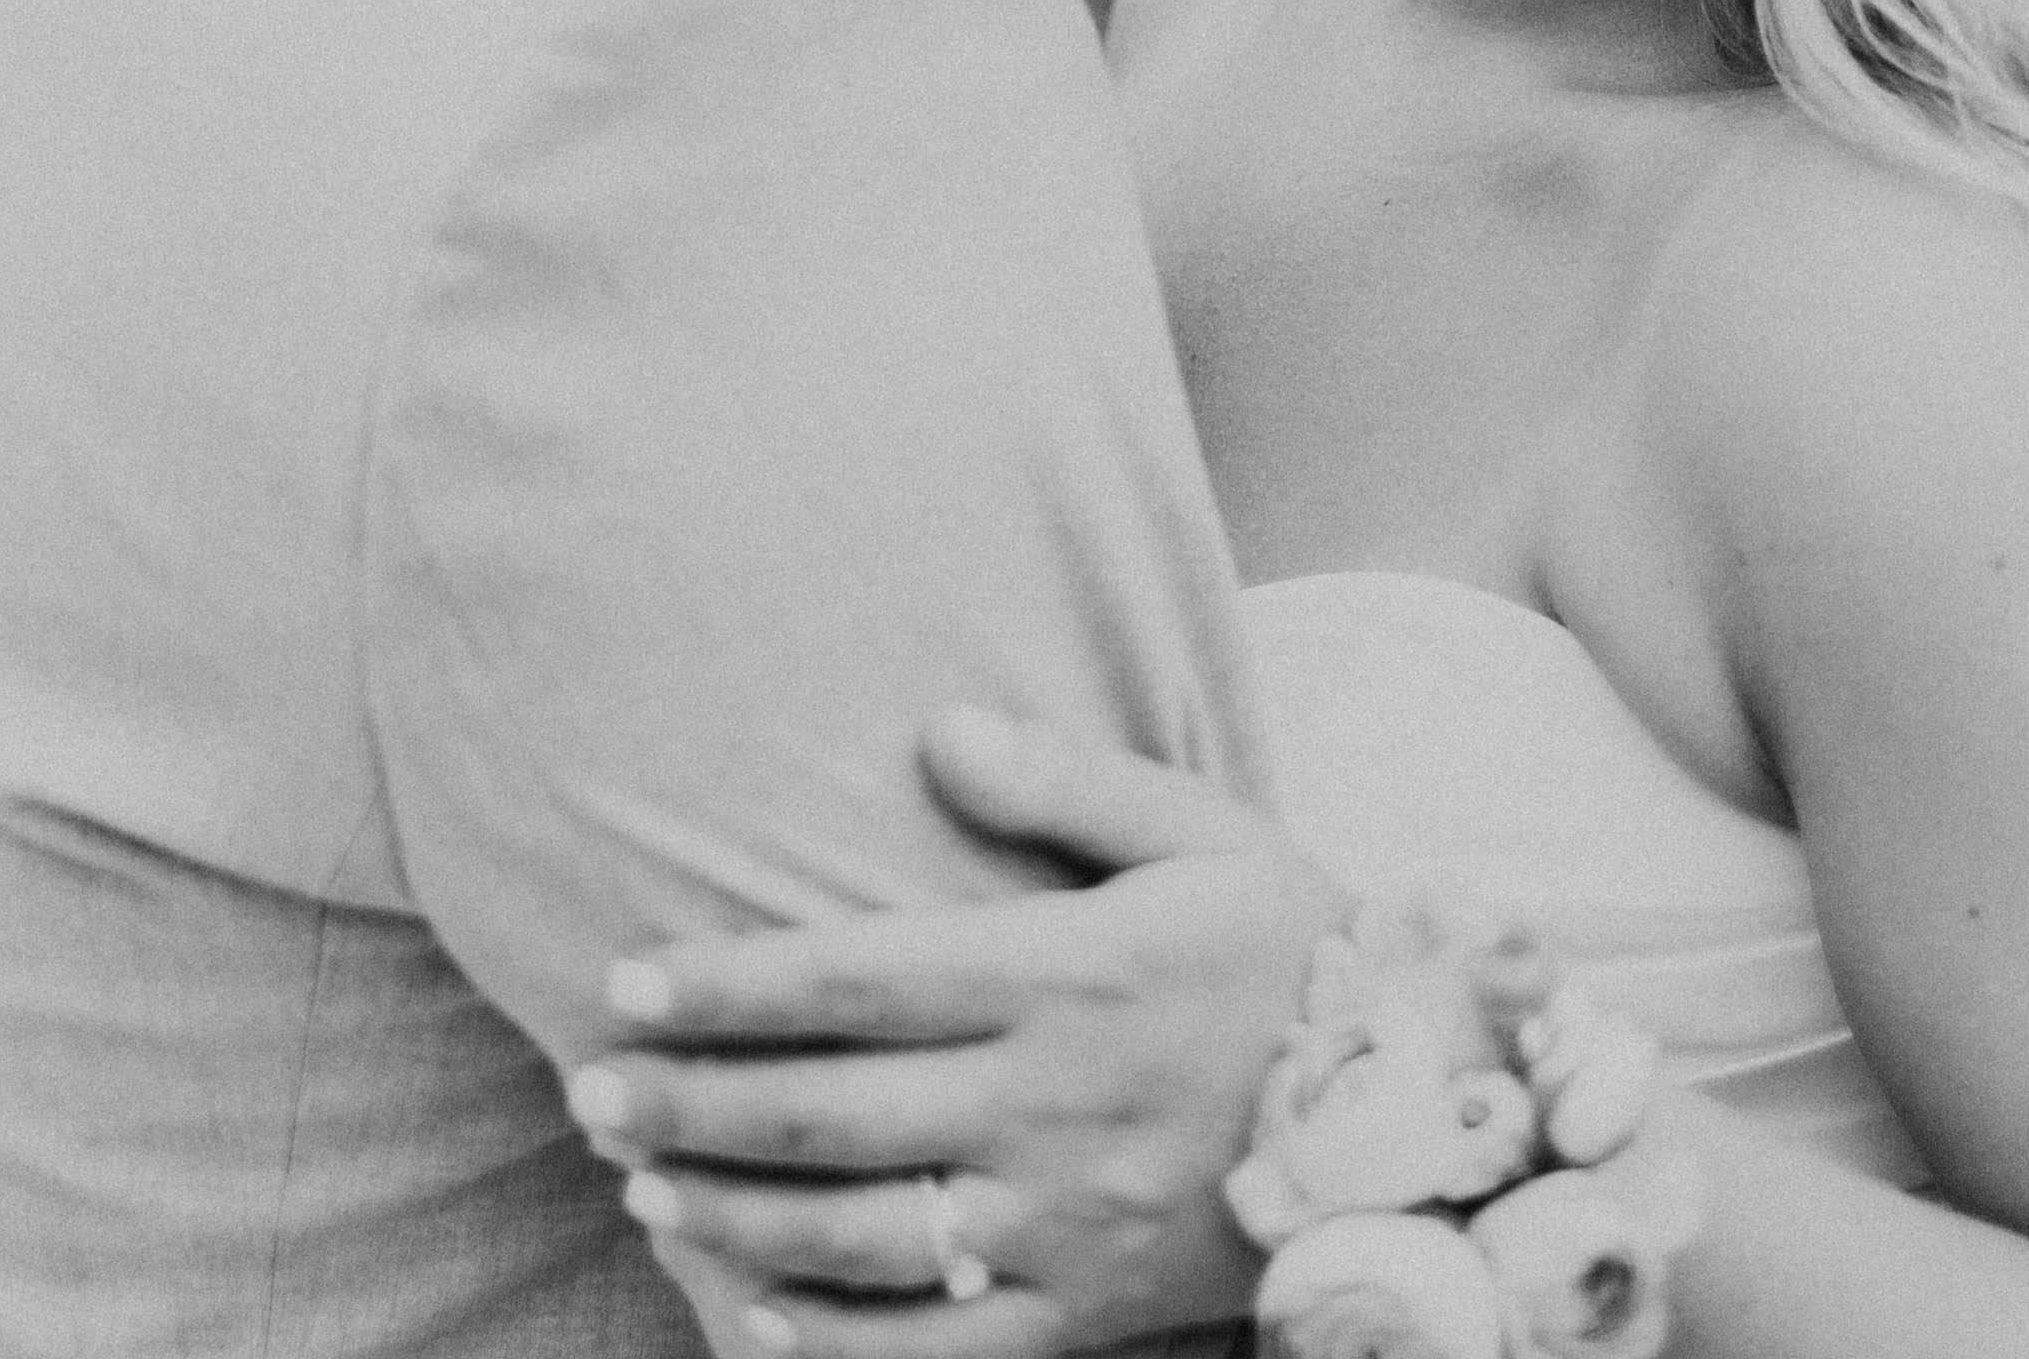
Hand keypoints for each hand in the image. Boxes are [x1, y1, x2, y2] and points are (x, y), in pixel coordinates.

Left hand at [573, 706, 1339, 1356]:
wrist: (1437, 1116)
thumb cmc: (1302, 956)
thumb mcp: (1204, 837)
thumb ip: (1064, 784)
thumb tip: (935, 732)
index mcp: (1071, 975)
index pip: (856, 978)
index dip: (727, 985)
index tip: (626, 981)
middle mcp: (1055, 1106)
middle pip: (827, 1114)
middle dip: (688, 1103)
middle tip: (590, 1089)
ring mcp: (1070, 1224)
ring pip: (859, 1238)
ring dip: (730, 1214)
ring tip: (646, 1183)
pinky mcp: (1095, 1312)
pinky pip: (939, 1351)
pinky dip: (832, 1343)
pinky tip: (752, 1313)